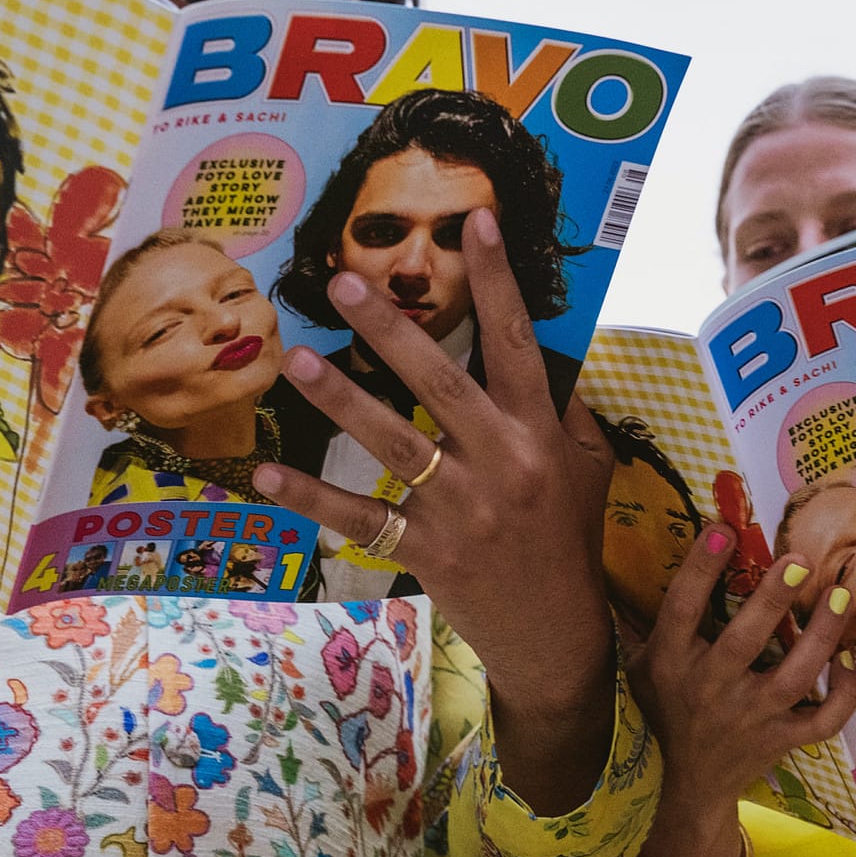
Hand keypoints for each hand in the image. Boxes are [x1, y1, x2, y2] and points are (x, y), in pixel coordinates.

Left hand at [251, 209, 613, 811]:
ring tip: (294, 358)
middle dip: (393, 329)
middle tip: (347, 281)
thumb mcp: (587, 470)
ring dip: (341, 398)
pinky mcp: (428, 550)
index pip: (519, 343)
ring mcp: (462, 509)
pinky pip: (361, 517)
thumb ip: (563, 412)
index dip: (499, 280)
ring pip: (394, 443)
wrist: (557, 636)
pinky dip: (311, 498)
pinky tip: (267, 473)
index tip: (475, 221)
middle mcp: (503, 463)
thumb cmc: (568, 542)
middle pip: (442, 383)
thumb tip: (542, 352)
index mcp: (540, 434)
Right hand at [625, 525, 855, 856]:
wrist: (684, 787)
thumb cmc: (663, 710)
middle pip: (745, 640)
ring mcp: (751, 717)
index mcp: (671, 663)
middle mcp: (710, 688)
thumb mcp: (639, 668)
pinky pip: (823, 720)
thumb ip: (638, 622)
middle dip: (772, 599)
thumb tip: (617, 564)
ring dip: (822, 635)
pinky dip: (845, 693)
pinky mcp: (781, 740)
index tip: (722, 529)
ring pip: (796, 676)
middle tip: (798, 560)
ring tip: (839, 595)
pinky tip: (851, 661)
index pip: (681, 609)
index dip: (700, 568)